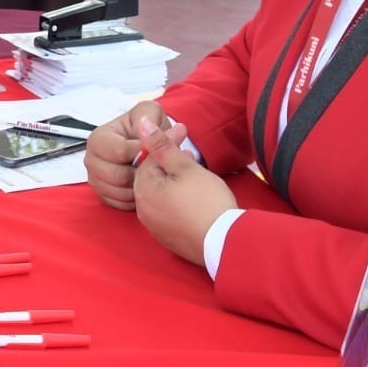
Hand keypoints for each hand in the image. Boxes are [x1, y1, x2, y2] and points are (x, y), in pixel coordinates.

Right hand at [85, 101, 169, 210]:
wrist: (147, 144)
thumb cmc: (147, 127)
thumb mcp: (150, 112)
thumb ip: (149, 116)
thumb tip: (145, 125)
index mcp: (98, 138)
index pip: (118, 152)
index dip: (140, 153)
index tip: (154, 150)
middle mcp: (91, 160)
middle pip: (116, 175)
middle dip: (139, 172)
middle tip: (153, 166)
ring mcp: (95, 179)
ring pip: (118, 191)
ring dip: (138, 186)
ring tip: (149, 175)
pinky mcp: (103, 195)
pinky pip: (119, 203)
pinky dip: (134, 199)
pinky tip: (143, 186)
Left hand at [132, 117, 236, 266]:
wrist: (225, 242)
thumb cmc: (206, 201)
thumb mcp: (185, 167)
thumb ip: (162, 145)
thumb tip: (143, 124)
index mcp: (142, 189)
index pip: (149, 159)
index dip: (167, 147)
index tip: (185, 139)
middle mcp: (142, 210)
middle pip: (153, 179)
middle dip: (170, 167)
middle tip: (191, 160)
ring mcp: (154, 226)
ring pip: (160, 196)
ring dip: (174, 185)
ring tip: (196, 180)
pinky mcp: (167, 238)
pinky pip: (168, 214)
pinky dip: (178, 204)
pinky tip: (195, 202)